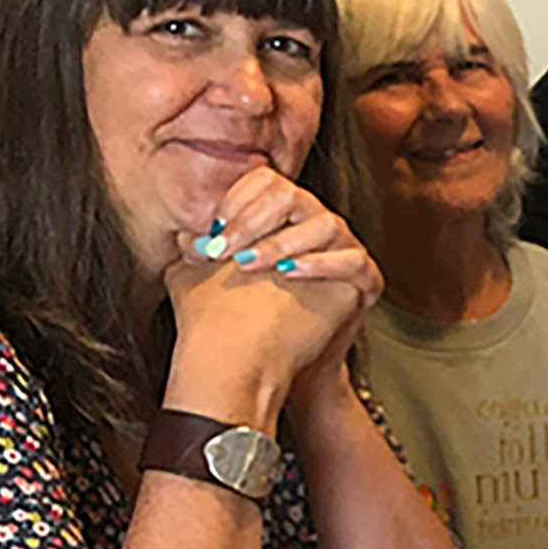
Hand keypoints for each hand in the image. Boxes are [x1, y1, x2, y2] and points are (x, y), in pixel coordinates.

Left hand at [162, 163, 377, 413]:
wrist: (264, 366)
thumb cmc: (236, 319)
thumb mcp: (202, 279)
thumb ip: (195, 251)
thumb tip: (183, 236)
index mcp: (280, 216)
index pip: (265, 182)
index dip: (238, 200)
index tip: (213, 232)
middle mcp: (314, 225)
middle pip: (293, 195)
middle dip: (254, 220)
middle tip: (225, 250)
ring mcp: (343, 250)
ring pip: (326, 223)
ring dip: (282, 242)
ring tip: (250, 265)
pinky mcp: (364, 280)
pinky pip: (352, 260)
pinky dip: (320, 263)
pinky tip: (289, 274)